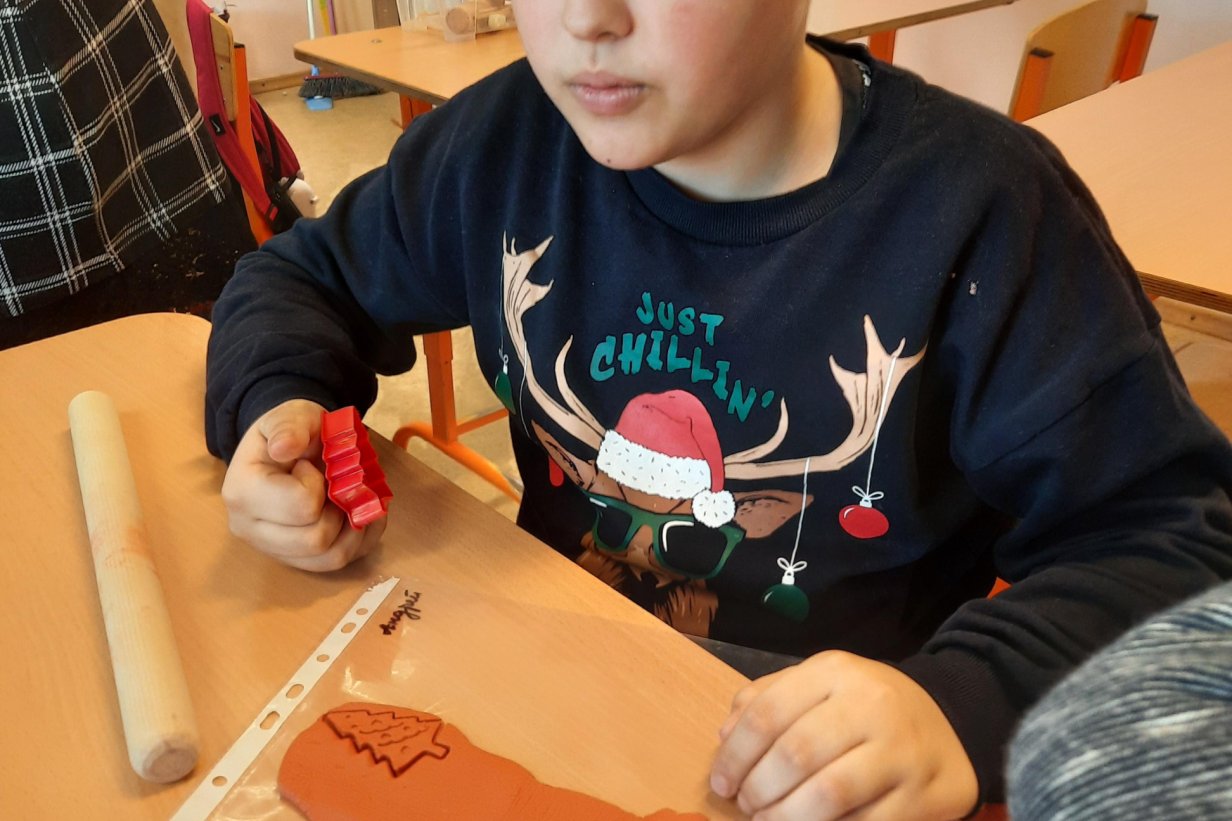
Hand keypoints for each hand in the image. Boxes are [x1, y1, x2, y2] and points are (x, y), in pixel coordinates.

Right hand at [221, 399, 385, 570]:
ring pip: (329, 558)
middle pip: (315, 540)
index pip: (301, 506)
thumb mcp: (290, 416)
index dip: (319, 484)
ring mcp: (270, 548)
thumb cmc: (290, 431)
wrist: (286, 445)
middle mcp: (249, 528)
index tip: (311, 465)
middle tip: (337, 486)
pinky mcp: (292, 558)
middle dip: (340, 511)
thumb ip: (289, 427)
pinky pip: (334, 563)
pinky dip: (358, 542)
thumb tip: (284, 447)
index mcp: (242, 492)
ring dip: (354, 530)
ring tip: (352, 501)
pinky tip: (363, 517)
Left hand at [709, 651, 977, 819]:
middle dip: (758, 789)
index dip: (735, 755)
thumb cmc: (866, 705)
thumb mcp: (819, 683)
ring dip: (786, 818)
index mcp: (835, 672)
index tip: (721, 782)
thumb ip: (768, 699)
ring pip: (828, 795)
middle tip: (747, 805)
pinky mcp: (923, 796)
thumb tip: (726, 735)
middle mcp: (870, 705)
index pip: (768, 714)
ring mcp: (901, 752)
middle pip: (795, 755)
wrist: (950, 720)